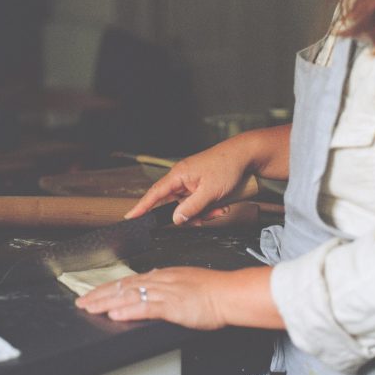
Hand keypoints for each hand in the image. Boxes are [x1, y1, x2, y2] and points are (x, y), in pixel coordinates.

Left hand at [76, 267, 230, 328]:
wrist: (228, 293)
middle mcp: (161, 280)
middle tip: (81, 302)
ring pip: (130, 295)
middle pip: (124, 286)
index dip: (109, 288)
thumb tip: (153, 282)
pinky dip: (129, 310)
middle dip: (100, 295)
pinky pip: (146, 307)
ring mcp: (166, 291)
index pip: (129, 280)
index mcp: (163, 275)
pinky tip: (115, 314)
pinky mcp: (173, 305)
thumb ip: (168, 283)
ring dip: (107, 302)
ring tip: (90, 308)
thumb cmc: (212, 290)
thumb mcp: (185, 281)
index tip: (93, 294)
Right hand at [124, 140, 254, 224]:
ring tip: (219, 208)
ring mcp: (191, 182)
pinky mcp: (200, 185)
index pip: (154, 194)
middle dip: (191, 216)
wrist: (245, 155)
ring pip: (188, 207)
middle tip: (207, 216)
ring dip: (203, 213)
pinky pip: (198, 203)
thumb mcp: (210, 192)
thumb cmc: (226, 166)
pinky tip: (221, 205)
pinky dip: (208, 208)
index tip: (129, 217)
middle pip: (174, 206)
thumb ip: (191, 208)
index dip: (141, 207)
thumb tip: (175, 219)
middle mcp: (182, 178)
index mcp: (179, 175)